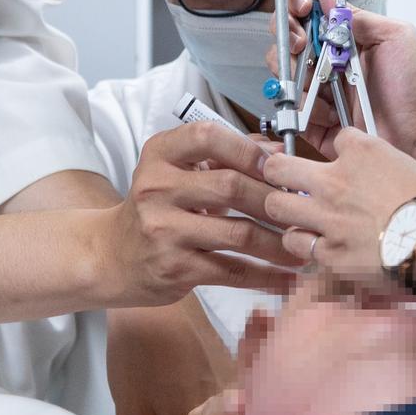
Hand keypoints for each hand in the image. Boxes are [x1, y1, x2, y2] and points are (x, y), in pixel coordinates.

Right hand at [93, 122, 295, 307]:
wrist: (111, 256)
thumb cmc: (157, 208)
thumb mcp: (177, 172)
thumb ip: (225, 156)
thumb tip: (279, 152)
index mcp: (160, 156)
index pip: (208, 137)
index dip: (248, 149)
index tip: (279, 164)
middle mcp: (157, 189)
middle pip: (231, 187)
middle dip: (274, 200)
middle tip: (303, 209)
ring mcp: (165, 230)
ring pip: (238, 233)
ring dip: (279, 242)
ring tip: (304, 246)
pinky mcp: (175, 268)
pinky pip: (232, 270)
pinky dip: (266, 275)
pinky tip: (287, 277)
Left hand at [259, 127, 415, 286]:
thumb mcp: (406, 165)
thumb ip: (378, 162)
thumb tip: (363, 165)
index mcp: (361, 153)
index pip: (336, 138)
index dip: (337, 150)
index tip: (335, 157)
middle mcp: (335, 182)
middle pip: (278, 166)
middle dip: (275, 170)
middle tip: (279, 175)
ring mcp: (328, 218)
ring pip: (276, 206)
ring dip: (283, 208)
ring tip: (293, 212)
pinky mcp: (329, 253)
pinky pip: (296, 244)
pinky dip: (302, 241)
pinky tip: (312, 241)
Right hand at [267, 0, 415, 167]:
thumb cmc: (413, 85)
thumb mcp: (393, 37)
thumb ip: (356, 16)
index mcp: (342, 38)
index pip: (306, 12)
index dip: (297, 5)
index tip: (305, 10)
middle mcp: (324, 61)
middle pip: (285, 40)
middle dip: (289, 39)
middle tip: (303, 46)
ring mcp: (316, 91)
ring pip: (283, 74)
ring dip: (301, 78)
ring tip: (327, 89)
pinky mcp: (311, 121)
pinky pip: (290, 110)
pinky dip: (306, 110)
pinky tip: (330, 114)